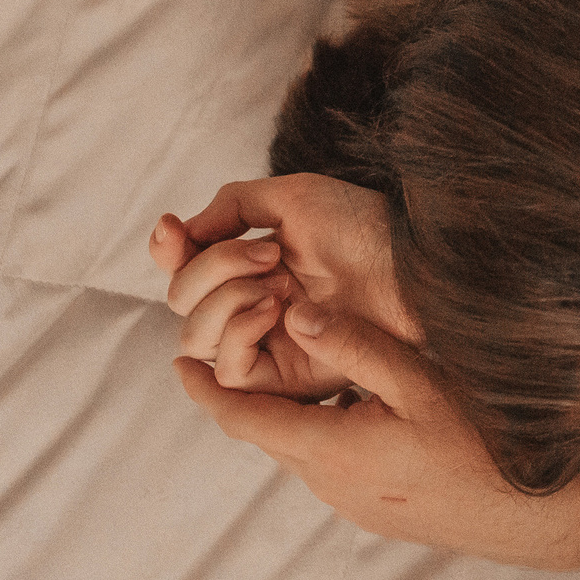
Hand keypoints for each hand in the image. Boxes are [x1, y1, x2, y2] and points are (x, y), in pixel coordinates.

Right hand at [150, 173, 414, 396]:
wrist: (411, 265)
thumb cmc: (364, 228)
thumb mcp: (293, 198)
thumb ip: (232, 206)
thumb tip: (183, 232)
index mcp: (251, 265)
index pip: (185, 267)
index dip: (168, 250)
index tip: (172, 229)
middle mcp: (252, 305)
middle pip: (181, 302)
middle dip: (210, 269)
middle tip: (269, 256)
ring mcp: (268, 345)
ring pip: (195, 337)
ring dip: (225, 299)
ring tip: (279, 281)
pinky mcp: (285, 380)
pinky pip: (230, 372)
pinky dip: (240, 333)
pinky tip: (277, 308)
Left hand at [177, 301, 579, 567]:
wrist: (529, 518)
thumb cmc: (478, 445)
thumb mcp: (420, 384)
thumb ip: (358, 347)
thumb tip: (298, 313)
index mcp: (328, 448)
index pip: (244, 417)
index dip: (207, 390)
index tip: (178, 364)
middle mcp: (328, 482)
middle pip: (270, 431)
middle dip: (252, 391)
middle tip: (248, 340)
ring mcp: (351, 502)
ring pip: (303, 447)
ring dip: (294, 413)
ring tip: (305, 368)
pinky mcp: (374, 511)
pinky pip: (332, 464)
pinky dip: (326, 432)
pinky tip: (360, 408)